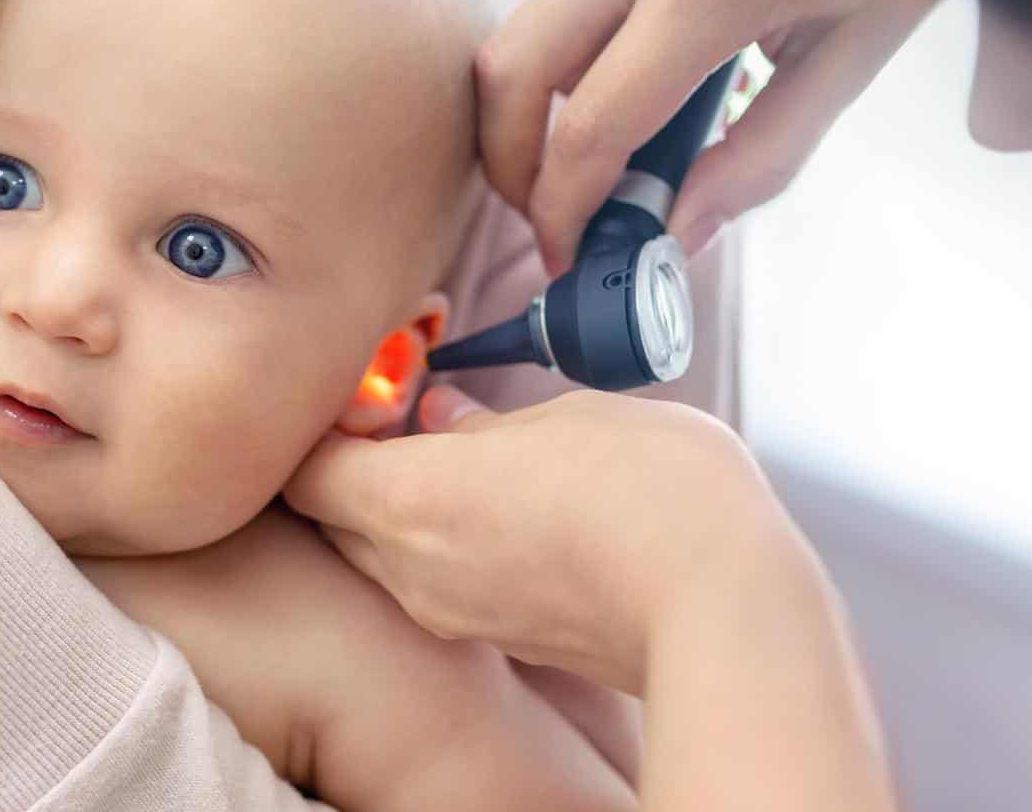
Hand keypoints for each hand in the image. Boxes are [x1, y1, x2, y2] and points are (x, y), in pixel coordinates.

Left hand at [285, 386, 816, 693]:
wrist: (728, 610)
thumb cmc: (649, 491)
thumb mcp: (564, 419)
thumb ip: (484, 421)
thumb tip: (442, 415)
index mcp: (405, 501)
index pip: (304, 472)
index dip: (322, 426)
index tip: (368, 390)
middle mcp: (410, 570)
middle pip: (335, 518)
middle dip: (358, 466)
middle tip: (412, 414)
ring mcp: (456, 616)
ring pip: (388, 556)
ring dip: (407, 507)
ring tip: (469, 454)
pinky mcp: (507, 642)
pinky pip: (444, 586)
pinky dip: (452, 545)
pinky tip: (513, 507)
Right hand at [475, 0, 944, 273]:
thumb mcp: (854, 56)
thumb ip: (762, 155)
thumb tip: (678, 231)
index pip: (590, 125)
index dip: (563, 206)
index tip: (565, 253)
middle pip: (512, 70)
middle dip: (509, 158)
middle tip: (545, 208)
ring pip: (536, 23)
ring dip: (550, 96)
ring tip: (606, 140)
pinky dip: (597, 31)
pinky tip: (660, 36)